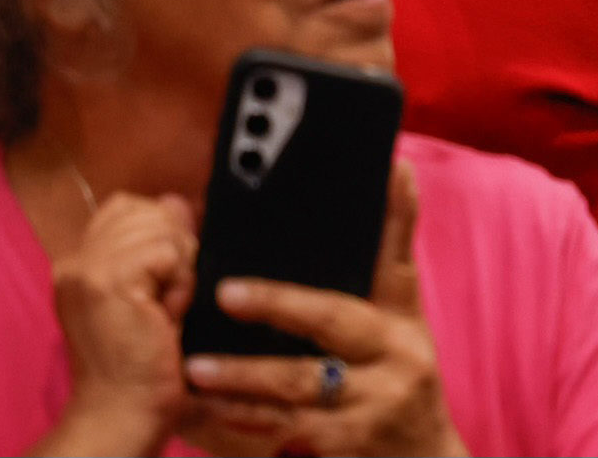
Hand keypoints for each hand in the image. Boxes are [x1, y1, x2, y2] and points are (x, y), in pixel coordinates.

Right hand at [39, 192, 197, 456]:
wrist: (122, 412)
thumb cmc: (142, 364)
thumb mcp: (155, 293)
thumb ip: (161, 244)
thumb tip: (177, 201)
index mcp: (79, 264)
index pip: (127, 207)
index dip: (159, 232)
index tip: (161, 281)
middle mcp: (75, 261)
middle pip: (146, 209)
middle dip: (173, 247)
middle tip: (163, 301)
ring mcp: (87, 269)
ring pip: (161, 227)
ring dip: (178, 268)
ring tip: (163, 309)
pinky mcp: (107, 281)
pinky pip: (167, 251)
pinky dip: (180, 282)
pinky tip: (166, 315)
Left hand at [183, 161, 464, 457]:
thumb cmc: (400, 376)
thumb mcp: (402, 316)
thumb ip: (391, 249)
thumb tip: (396, 168)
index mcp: (402, 318)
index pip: (388, 262)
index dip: (375, 222)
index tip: (350, 189)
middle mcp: (399, 357)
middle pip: (333, 321)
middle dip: (278, 304)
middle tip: (224, 292)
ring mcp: (375, 405)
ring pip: (300, 385)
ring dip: (244, 377)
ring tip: (195, 369)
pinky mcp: (348, 447)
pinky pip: (284, 433)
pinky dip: (240, 424)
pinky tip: (203, 414)